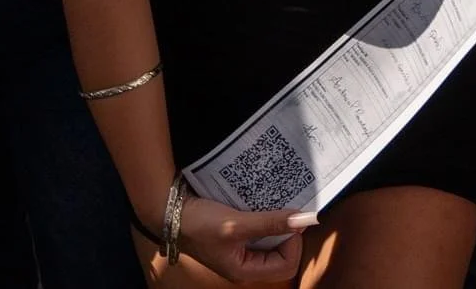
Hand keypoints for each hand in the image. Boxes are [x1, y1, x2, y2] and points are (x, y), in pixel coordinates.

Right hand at [173, 199, 313, 280]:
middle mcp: (246, 265)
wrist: (170, 212)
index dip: (293, 242)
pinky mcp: (238, 237)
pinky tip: (267, 205)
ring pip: (274, 242)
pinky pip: (262, 232)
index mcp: (245, 271)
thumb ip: (270, 222)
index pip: (286, 264)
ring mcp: (241, 251)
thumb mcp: (237, 223)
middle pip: (284, 256)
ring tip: (280, 206)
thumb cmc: (199, 224)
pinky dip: (268, 220)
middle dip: (289, 234)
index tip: (289, 219)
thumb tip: (304, 219)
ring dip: (279, 225)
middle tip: (289, 211)